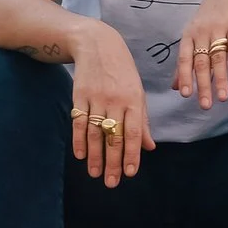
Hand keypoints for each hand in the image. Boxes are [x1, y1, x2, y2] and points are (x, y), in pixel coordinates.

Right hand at [69, 23, 153, 185]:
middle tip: (112, 183)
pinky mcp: (79, 96)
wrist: (98, 45)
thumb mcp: (138, 93)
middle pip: (113, 137)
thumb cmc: (123, 73)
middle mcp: (116, 100)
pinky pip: (78, 122)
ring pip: (95, 133)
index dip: (132, 154)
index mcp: (134, 100)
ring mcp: (96, 98)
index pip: (133, 133)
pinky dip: (79, 140)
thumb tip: (149, 147)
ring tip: (95, 174)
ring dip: (95, 156)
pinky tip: (80, 155)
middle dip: (113, 162)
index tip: (131, 173)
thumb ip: (142, 121)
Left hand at [175, 0, 227, 108]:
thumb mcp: (194, 34)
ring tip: (223, 98)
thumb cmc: (211, 16)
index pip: (184, 59)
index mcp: (189, 35)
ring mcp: (218, 27)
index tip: (186, 95)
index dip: (185, 77)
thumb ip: (186, 61)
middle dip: (203, 85)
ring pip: (218, 57)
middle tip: (205, 105)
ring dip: (221, 79)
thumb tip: (175, 87)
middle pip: (201, 62)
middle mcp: (201, 32)